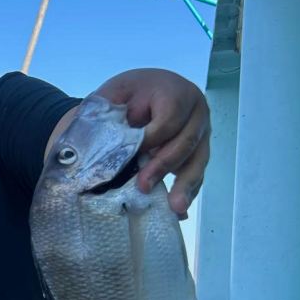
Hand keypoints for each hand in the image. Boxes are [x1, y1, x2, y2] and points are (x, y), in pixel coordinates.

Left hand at [93, 69, 209, 216]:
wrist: (143, 91)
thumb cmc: (126, 95)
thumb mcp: (113, 95)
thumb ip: (108, 115)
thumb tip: (97, 149)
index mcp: (175, 92)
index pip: (168, 120)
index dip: (149, 141)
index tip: (128, 157)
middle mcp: (196, 110)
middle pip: (186, 141)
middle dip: (164, 166)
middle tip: (143, 187)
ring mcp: (202, 131)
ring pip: (197, 159)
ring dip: (185, 185)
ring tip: (176, 208)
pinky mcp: (200, 149)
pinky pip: (197, 170)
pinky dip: (188, 189)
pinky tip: (178, 208)